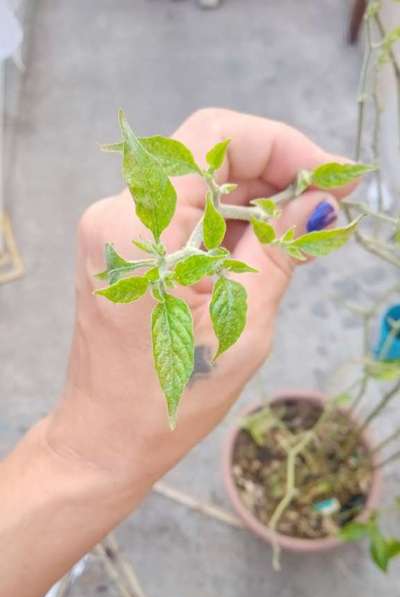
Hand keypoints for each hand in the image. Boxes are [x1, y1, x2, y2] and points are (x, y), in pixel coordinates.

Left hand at [47, 108, 354, 490]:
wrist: (107, 436)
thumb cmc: (170, 398)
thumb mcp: (242, 322)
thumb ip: (280, 249)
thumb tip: (318, 203)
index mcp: (141, 230)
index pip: (215, 138)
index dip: (281, 145)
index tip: (329, 177)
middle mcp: (117, 216)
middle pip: (207, 156)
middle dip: (274, 173)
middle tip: (326, 206)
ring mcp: (115, 230)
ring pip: (199, 183)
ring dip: (255, 199)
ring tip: (302, 233)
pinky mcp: (124, 247)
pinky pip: (184, 213)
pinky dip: (228, 221)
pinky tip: (266, 246)